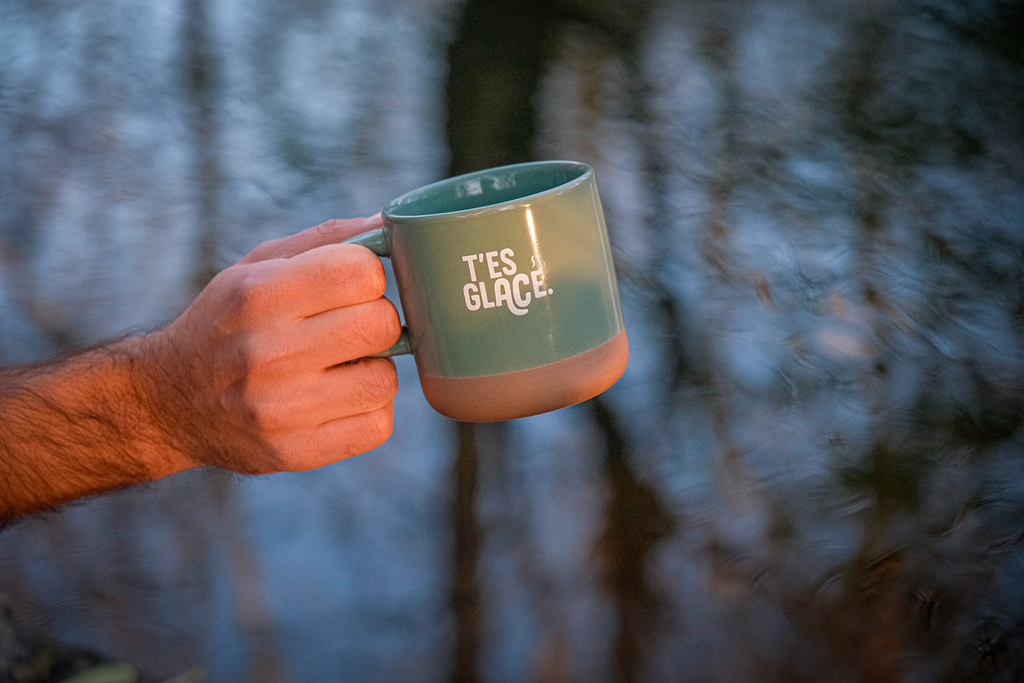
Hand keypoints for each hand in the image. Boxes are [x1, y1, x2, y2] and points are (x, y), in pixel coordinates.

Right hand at [140, 215, 401, 473]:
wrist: (168, 403)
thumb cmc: (228, 324)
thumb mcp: (257, 268)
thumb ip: (326, 241)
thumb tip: (391, 223)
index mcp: (259, 294)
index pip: (361, 272)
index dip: (367, 275)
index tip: (350, 286)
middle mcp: (268, 352)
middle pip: (382, 324)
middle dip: (375, 322)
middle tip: (348, 328)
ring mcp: (281, 409)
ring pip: (386, 379)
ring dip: (373, 370)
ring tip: (338, 367)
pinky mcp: (296, 452)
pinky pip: (378, 426)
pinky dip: (368, 410)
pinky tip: (337, 399)